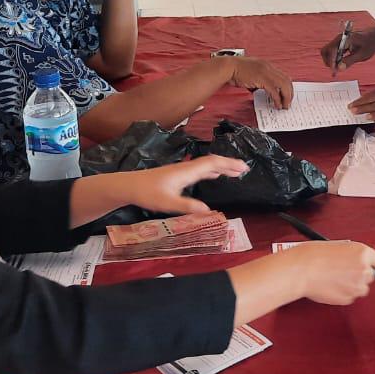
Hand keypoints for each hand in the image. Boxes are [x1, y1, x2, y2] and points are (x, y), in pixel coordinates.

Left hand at [124, 156, 247, 212]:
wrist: (130, 185)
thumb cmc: (148, 193)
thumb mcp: (168, 203)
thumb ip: (188, 206)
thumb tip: (209, 211)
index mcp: (187, 172)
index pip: (212, 164)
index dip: (228, 164)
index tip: (243, 167)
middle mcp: (186, 168)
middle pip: (211, 162)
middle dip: (229, 164)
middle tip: (245, 169)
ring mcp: (182, 171)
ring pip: (206, 166)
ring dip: (221, 167)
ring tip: (235, 172)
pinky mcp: (178, 175)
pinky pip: (200, 170)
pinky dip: (212, 171)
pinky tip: (214, 175)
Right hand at [229, 56, 293, 107]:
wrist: (228, 67)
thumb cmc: (236, 71)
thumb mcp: (251, 73)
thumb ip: (259, 80)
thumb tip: (262, 90)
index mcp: (267, 65)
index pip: (283, 76)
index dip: (287, 87)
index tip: (287, 96)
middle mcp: (269, 67)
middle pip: (287, 80)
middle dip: (289, 93)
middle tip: (288, 103)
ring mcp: (266, 71)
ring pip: (284, 85)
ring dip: (286, 97)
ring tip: (284, 106)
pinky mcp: (262, 78)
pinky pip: (274, 90)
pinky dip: (277, 99)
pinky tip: (277, 105)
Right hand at [284, 241, 374, 304]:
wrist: (301, 269)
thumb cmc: (313, 255)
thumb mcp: (336, 246)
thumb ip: (350, 255)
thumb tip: (353, 262)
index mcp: (362, 253)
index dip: (368, 263)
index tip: (362, 265)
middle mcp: (363, 269)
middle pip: (371, 275)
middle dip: (360, 275)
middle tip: (345, 273)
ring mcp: (356, 286)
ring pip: (362, 288)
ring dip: (353, 286)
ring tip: (336, 280)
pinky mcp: (347, 299)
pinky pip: (350, 297)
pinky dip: (343, 294)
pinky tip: (330, 287)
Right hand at [320, 28, 374, 70]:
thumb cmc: (370, 43)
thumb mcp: (362, 54)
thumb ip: (350, 61)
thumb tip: (339, 68)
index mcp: (344, 39)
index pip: (332, 49)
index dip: (332, 61)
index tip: (334, 70)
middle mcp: (339, 39)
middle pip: (326, 51)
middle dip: (328, 61)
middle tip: (335, 70)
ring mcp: (339, 42)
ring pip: (328, 52)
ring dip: (330, 61)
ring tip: (337, 70)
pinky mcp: (341, 45)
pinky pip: (333, 53)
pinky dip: (334, 61)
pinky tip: (338, 68)